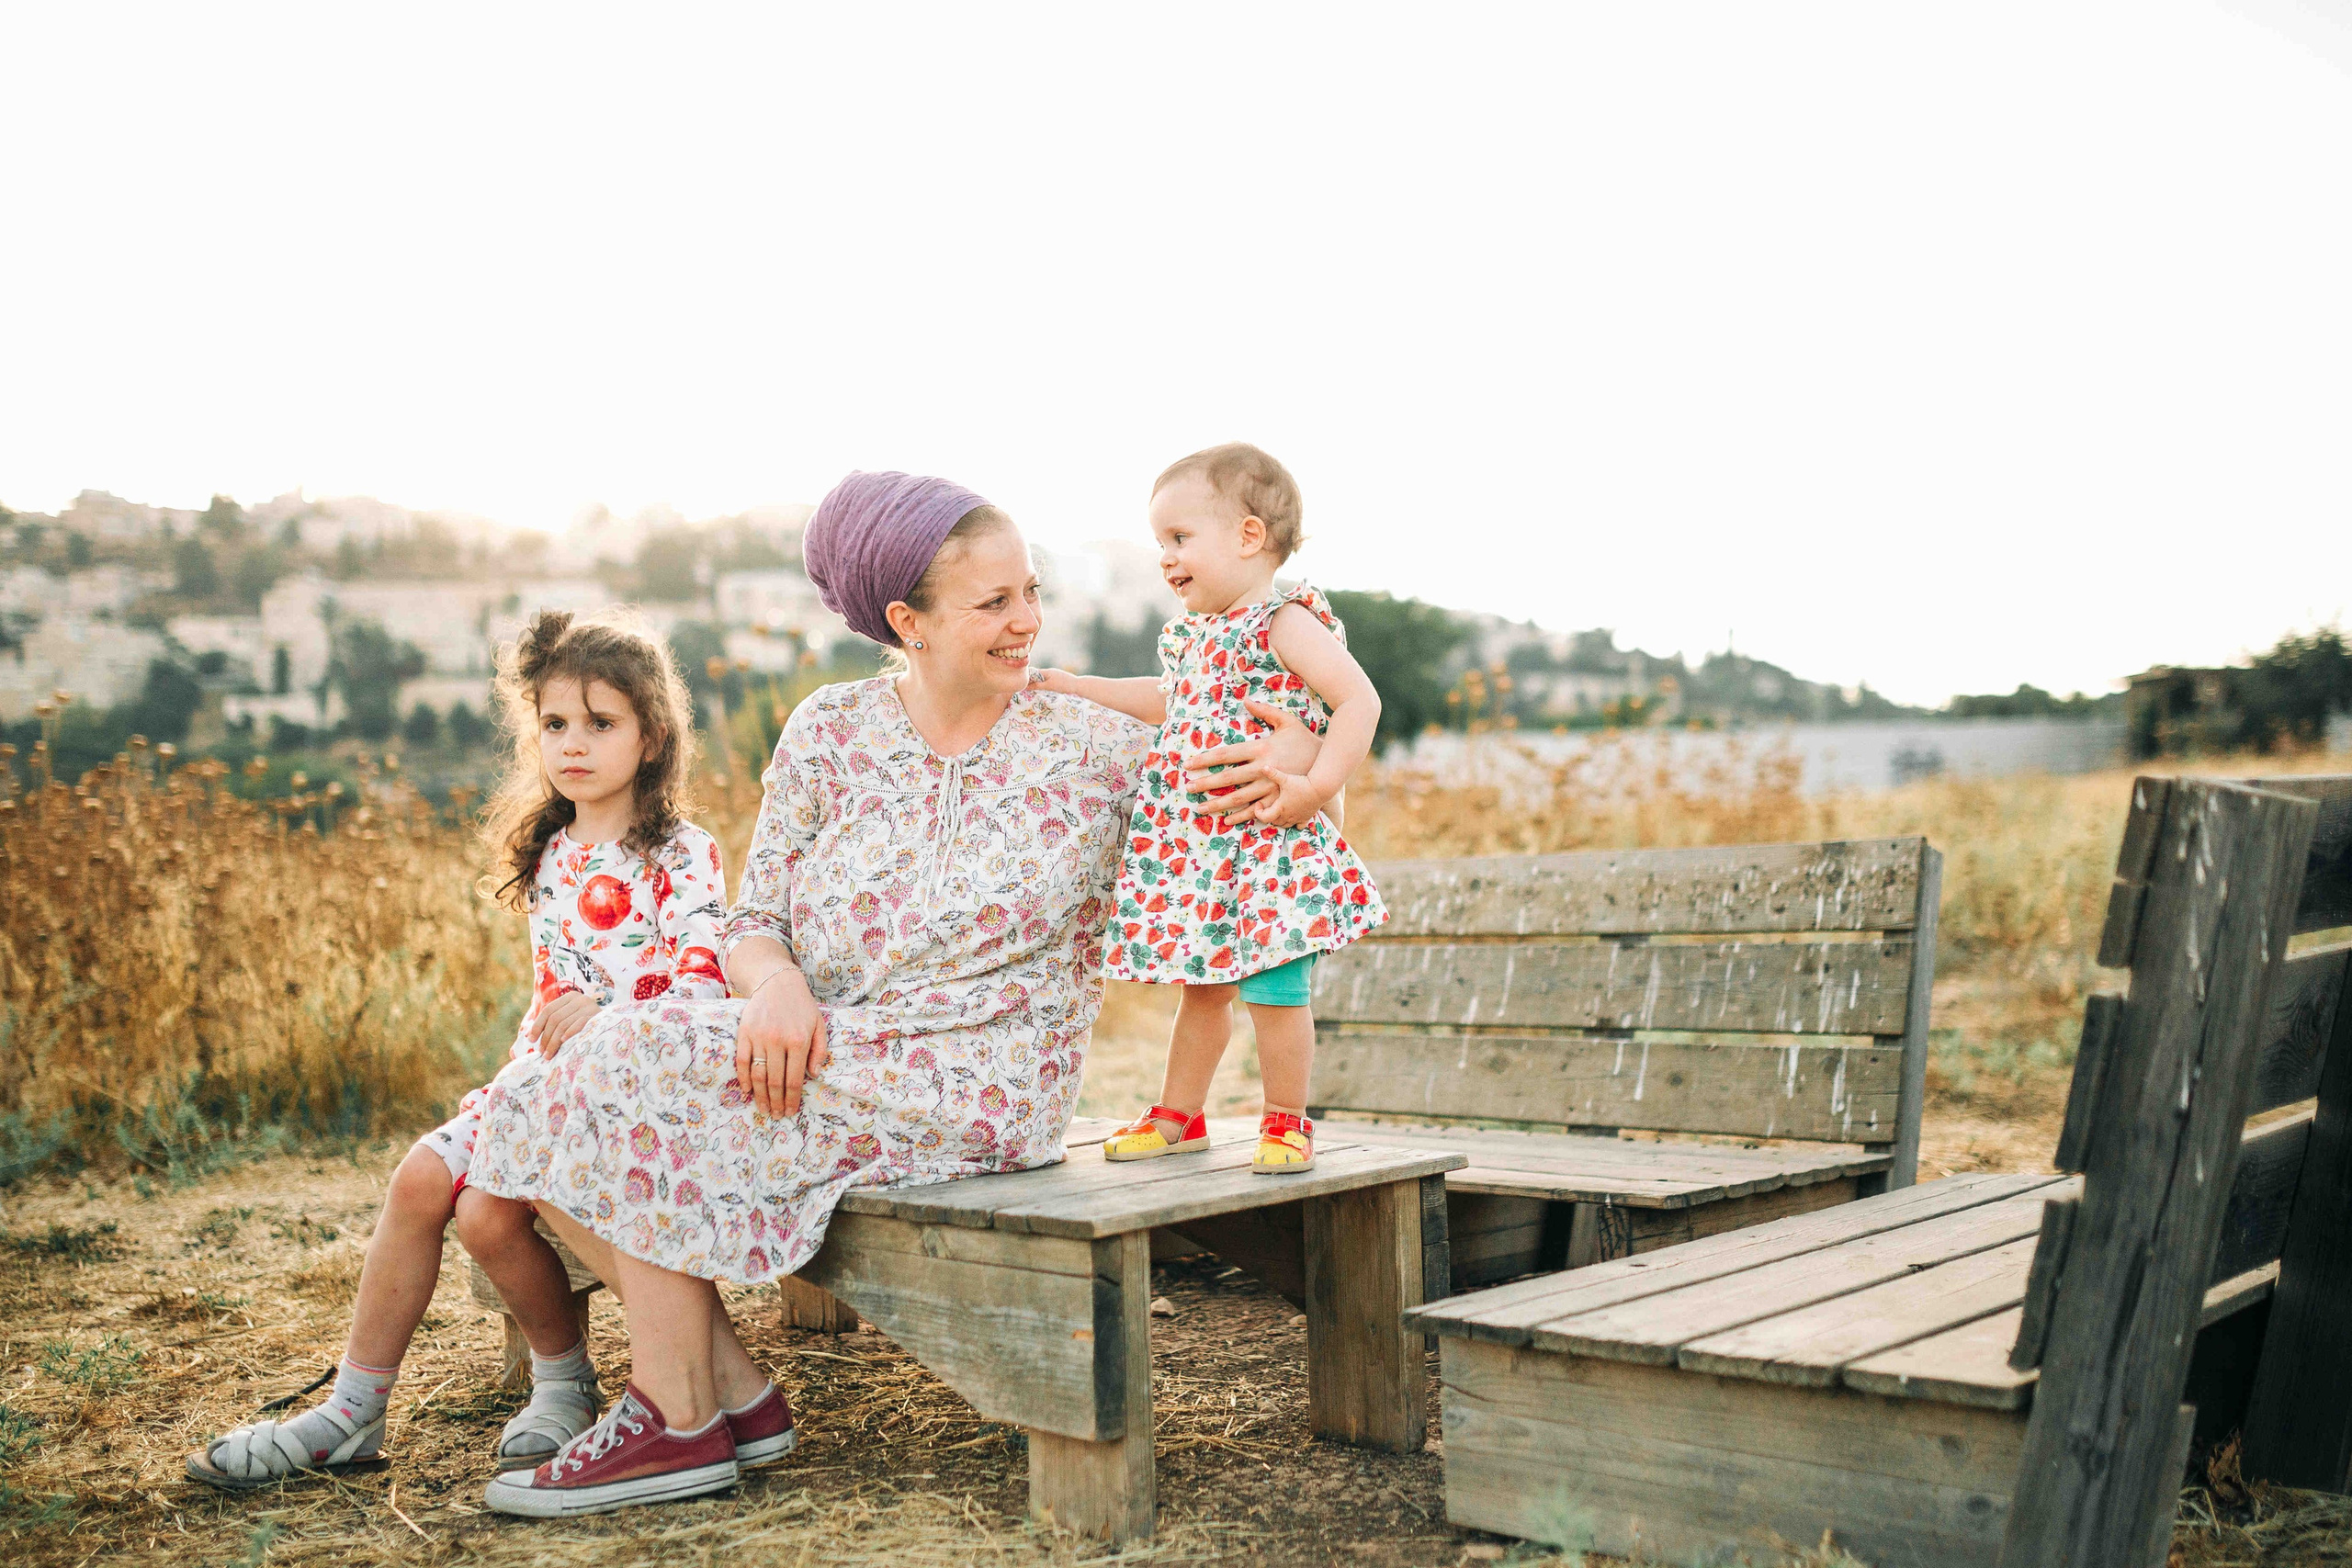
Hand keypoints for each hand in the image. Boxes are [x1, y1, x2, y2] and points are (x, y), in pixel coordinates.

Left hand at [528, 992, 602, 1058]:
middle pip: (555, 1018)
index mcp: (570, 997)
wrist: (615, 1026)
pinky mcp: (596, 1015)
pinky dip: (569, 1034)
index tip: (531, 1039)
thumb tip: (529, 1036)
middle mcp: (579, 999)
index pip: (549, 1010)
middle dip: (545, 1037)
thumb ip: (556, 1023)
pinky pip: (578, 1024)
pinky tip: (563, 1042)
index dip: (538, 1025)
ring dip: (553, 1042)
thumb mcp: (572, 1019)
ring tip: (549, 1055)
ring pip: (563, 1024)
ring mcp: (589, 1006)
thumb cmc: (589, 1026)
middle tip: (541, 1053)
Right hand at [735, 967, 828, 1117]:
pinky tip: (748, 1090)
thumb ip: (819, 1050)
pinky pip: (741, 1060)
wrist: (777, 982)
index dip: (792, 1099)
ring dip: (760, 1095)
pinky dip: (744, 1078)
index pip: (794, 1078)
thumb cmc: (801, 1006)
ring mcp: (759, 1037)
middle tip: (776, 1115)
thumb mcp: (819, 1025)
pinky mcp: (744, 1033)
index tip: (790, 1111)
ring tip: (763, 1109)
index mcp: (799, 1041)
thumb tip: (815, 1075)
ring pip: (758, 1074)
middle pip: (775, 1081)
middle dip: (776, 1102)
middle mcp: (778, 1040)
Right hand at [1027, 667, 1078, 693]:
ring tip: (1032, 692)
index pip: (1033, 672)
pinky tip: (1043, 692)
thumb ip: (1036, 685)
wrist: (1078, 686)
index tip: (1020, 683)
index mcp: (1047, 672)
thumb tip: (1025, 686)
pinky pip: (1049, 683)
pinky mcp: (1059, 681)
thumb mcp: (1048, 686)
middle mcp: (1050, 672)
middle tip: (1024, 689)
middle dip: (1031, 682)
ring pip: (1043, 680)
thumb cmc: (1063, 685)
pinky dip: (1044, 686)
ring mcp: (1055, 676)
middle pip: (1037, 676)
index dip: (1027, 677)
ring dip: (1038, 685)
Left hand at [1181, 699, 1324, 826]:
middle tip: (1187, 787)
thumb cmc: (1306, 741)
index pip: (1226, 754)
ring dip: (1216, 804)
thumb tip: (1245, 700)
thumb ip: (1265, 712)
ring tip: (1199, 807)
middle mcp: (1262, 769)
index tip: (1188, 764)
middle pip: (1227, 778)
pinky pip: (1254, 810)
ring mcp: (1269, 787)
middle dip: (1205, 784)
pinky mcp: (1277, 800)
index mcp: (1261, 748)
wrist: (1329, 765)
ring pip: (1237, 798)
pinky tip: (1224, 820)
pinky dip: (1239, 816)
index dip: (1205, 759)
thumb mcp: (1288, 722)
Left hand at [1251, 768, 1329, 828]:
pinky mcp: (1306, 818)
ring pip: (1285, 825)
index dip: (1258, 812)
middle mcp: (1288, 815)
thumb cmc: (1301, 783)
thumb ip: (1273, 773)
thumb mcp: (1285, 778)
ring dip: (1280, 820)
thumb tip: (1263, 766)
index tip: (1259, 803)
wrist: (1319, 788)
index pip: (1264, 818)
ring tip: (1279, 809)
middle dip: (1268, 815)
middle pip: (1273, 821)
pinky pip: (1298, 826)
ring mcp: (1297, 818)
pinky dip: (1295, 824)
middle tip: (1268, 805)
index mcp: (1280, 808)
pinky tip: (1294, 815)